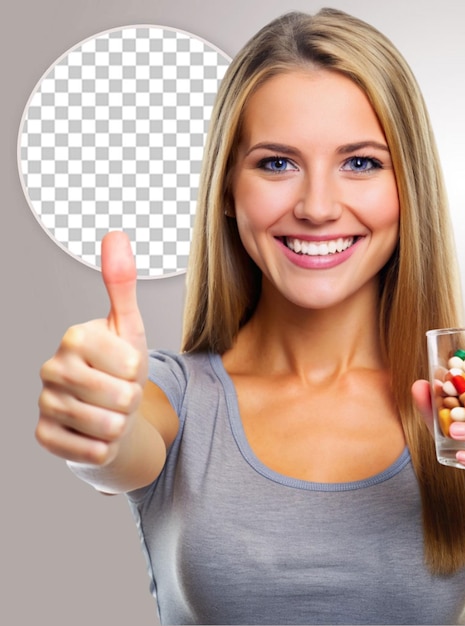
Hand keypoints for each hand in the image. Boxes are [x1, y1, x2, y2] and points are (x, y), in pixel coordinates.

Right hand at [36, 232, 147, 466]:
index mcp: (74, 337)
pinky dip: (106, 445)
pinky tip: (95, 431)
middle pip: (122, 396)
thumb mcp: (130, 327)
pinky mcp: (45, 437)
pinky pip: (95, 451)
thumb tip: (115, 234)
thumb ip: (122, 284)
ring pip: (110, 426)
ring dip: (120, 423)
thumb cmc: (120, 367)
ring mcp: (44, 405)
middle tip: (120, 392)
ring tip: (110, 410)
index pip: (131, 364)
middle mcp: (51, 369)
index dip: (139, 370)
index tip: (126, 366)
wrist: (106, 410)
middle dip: (132, 399)